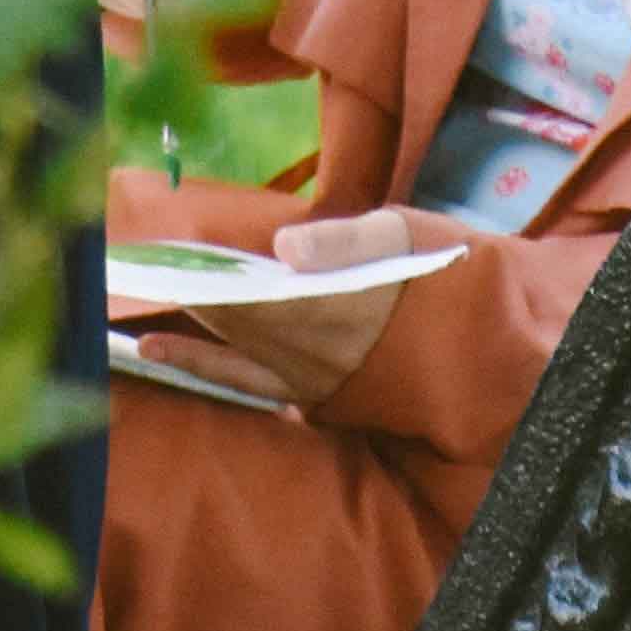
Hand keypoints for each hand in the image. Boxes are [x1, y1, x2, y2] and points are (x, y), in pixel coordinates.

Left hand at [124, 210, 440, 414]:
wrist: (497, 342)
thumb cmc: (453, 273)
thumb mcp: (412, 234)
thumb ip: (347, 240)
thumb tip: (284, 244)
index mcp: (334, 305)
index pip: (248, 293)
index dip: (199, 278)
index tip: (155, 261)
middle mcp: (317, 349)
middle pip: (234, 324)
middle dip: (185, 302)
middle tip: (133, 284)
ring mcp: (317, 378)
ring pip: (237, 358)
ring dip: (189, 346)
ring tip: (142, 338)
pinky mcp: (322, 396)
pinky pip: (253, 387)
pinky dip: (211, 372)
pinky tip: (176, 358)